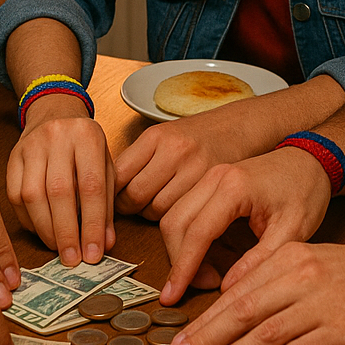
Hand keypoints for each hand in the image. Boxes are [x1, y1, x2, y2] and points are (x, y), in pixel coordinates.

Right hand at [6, 100, 114, 264]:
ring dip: (46, 229)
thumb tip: (104, 243)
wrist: (55, 114)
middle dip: (66, 232)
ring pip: (32, 195)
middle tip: (73, 258)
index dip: (92, 224)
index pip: (91, 187)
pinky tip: (41, 230)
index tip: (93, 252)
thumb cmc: (84, 146)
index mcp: (87, 136)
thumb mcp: (105, 166)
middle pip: (59, 192)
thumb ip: (106, 204)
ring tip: (58, 247)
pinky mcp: (12, 156)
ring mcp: (31, 145)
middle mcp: (57, 136)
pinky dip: (28, 220)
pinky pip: (14, 195)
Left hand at [114, 110, 251, 220]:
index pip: (118, 173)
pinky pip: (179, 212)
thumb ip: (136, 160)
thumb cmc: (195, 135)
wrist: (237, 128)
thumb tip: (107, 187)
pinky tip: (173, 207)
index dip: (109, 192)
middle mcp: (175, 151)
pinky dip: (171, 216)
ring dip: (149, 214)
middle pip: (135, 195)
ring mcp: (195, 170)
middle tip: (130, 206)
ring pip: (156, 210)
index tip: (108, 197)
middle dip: (128, 207)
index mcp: (156, 137)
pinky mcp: (211, 187)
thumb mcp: (162, 137)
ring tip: (155, 204)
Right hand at [159, 148, 331, 303]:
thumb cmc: (305, 190)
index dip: (183, 268)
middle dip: (179, 260)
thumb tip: (227, 289)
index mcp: (234, 188)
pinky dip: (188, 236)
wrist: (312, 159)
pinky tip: (209, 256)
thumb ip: (259, 261)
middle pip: (175, 222)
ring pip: (174, 216)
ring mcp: (209, 176)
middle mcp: (215, 177)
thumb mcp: (292, 232)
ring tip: (209, 274)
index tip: (173, 295)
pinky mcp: (209, 181)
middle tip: (200, 287)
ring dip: (182, 249)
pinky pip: (185, 210)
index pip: (197, 232)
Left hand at [169, 240, 344, 344]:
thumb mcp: (311, 261)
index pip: (235, 293)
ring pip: (265, 332)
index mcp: (288, 259)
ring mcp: (322, 304)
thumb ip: (272, 280)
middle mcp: (301, 278)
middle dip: (206, 338)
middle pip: (242, 311)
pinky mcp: (343, 330)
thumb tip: (231, 305)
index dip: (204, 319)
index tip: (179, 339)